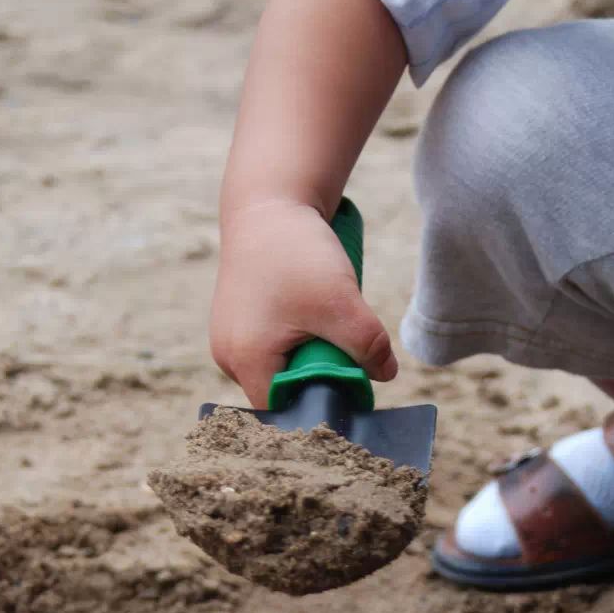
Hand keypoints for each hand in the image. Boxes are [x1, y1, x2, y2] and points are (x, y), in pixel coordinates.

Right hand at [209, 200, 397, 408]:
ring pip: (279, 369)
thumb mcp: (341, 302)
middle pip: (282, 392)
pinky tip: (307, 314)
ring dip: (307, 356)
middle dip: (315, 377)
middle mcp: (228, 357)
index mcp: (245, 360)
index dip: (320, 404)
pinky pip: (272, 348)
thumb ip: (367, 346)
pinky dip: (295, 339)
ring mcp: (229, 341)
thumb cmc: (296, 251)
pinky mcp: (237, 324)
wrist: (268, 203)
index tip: (349, 386)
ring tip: (321, 323)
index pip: (285, 410)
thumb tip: (385, 375)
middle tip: (340, 349)